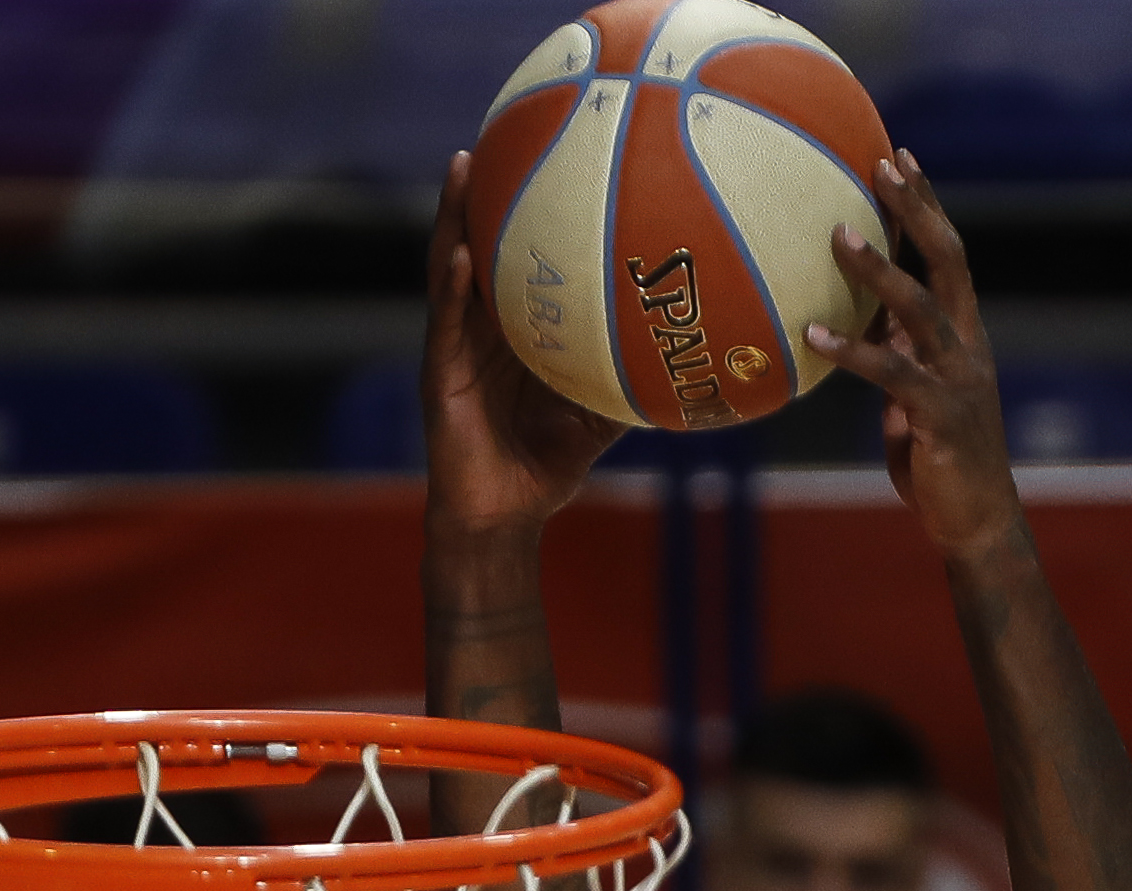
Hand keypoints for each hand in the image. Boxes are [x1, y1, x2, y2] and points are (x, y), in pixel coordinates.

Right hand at [422, 150, 628, 536]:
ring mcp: (455, 345)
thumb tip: (692, 360)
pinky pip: (444, 322)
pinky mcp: (439, 374)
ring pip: (449, 267)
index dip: (521, 208)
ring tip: (465, 166)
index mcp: (512, 329)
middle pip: (477, 242)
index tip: (542, 154)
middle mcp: (479, 326)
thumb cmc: (546, 464)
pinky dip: (453, 286)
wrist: (504, 516)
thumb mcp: (598, 415)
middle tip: (498, 132)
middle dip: (482, 190)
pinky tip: (461, 253)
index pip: (515, 256)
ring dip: (453, 216)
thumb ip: (630, 380)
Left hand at [806, 153, 1024, 565]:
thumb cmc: (941, 462)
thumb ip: (898, 358)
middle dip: (917, 210)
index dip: (927, 206)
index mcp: (965, 338)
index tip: (898, 158)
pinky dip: (853, 351)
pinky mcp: (941, 417)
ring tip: (838, 235)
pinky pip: (894, 374)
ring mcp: (959, 380)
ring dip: (880, 268)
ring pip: (922, 308)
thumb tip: (861, 324)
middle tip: (881, 165)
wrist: (977, 524)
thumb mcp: (916, 399)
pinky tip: (813, 334)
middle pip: (948, 261)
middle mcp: (969, 347)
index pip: (949, 256)